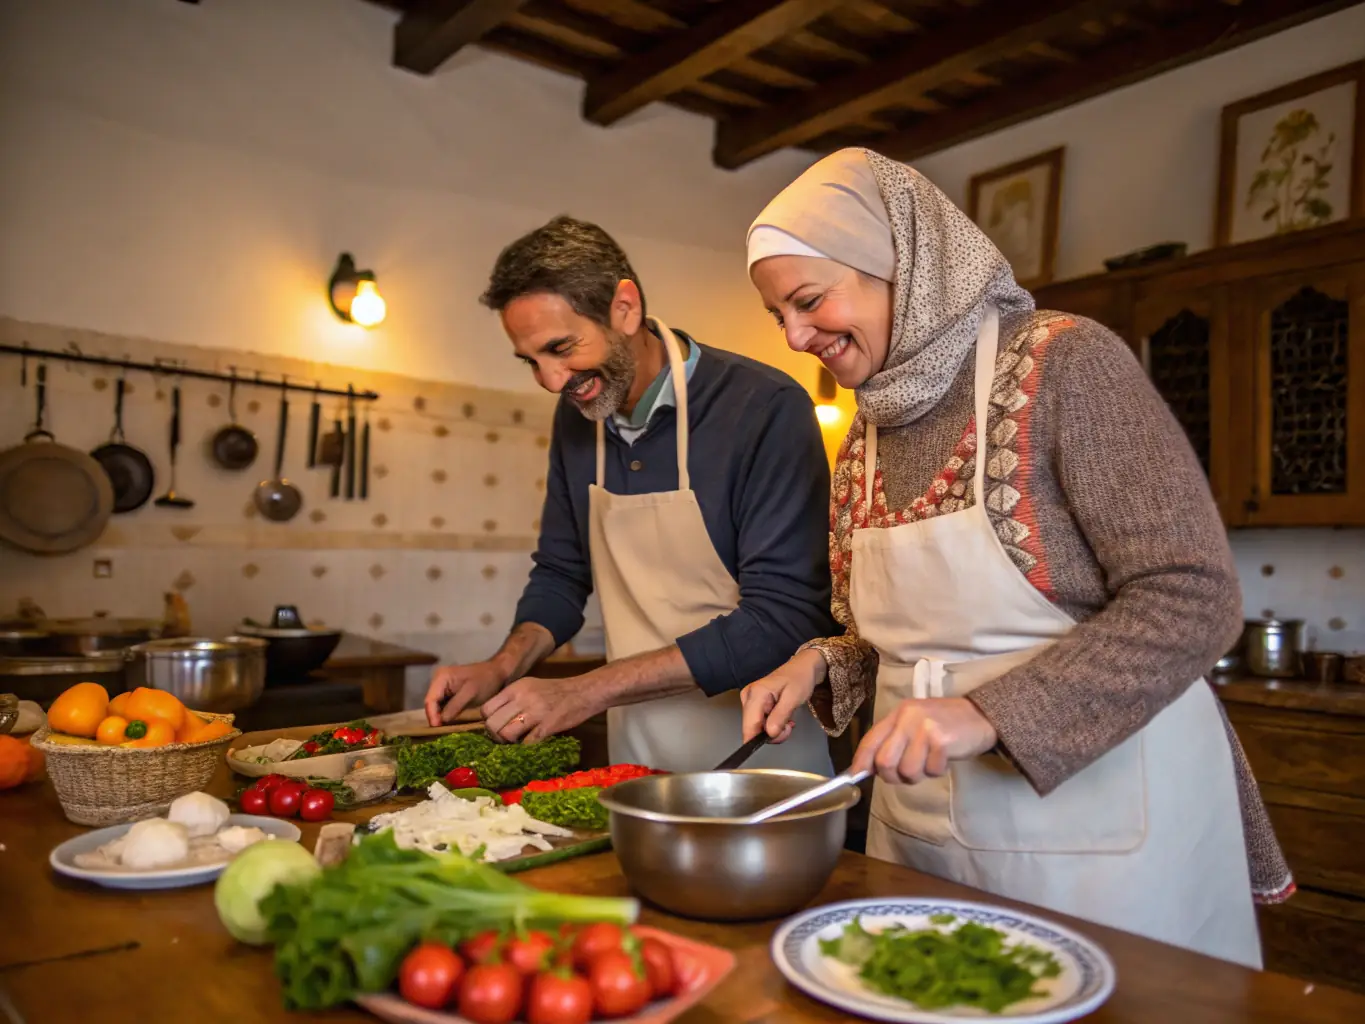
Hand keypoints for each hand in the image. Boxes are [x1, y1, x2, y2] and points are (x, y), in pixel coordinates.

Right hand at [424, 660, 507, 726]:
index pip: (430, 700)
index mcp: (441, 677)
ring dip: (439, 719)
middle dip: (435, 718)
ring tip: (445, 732)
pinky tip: (450, 725)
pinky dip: (445, 716)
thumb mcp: (470, 693)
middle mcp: (438, 681)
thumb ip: (454, 706)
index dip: (432, 715)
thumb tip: (441, 721)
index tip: (437, 729)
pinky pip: (443, 707)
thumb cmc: (485, 680)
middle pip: (431, 704)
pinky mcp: (448, 694)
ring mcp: (442, 688)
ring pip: (436, 707)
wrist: (497, 674)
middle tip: (441, 733)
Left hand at [481, 676, 602, 743]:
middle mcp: (522, 698)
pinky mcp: (547, 725)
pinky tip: (532, 743)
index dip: (488, 721)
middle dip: (495, 735)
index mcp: (516, 688)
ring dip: (509, 743)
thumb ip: (512, 699)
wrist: (583, 692)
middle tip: (505, 738)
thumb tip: (495, 717)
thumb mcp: (530, 686)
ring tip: (518, 740)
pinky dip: (526, 747)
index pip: (486, 708)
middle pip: (492, 724)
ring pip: (506, 734)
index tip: (497, 725)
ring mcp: (535, 712)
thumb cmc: (556, 691)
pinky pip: (527, 742)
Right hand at [740, 649, 825, 743]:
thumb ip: (780, 717)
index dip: (763, 738)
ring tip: (787, 720)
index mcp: (756, 693)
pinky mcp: (754, 704)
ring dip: (774, 730)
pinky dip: (772, 725)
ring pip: (756, 728)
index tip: (779, 736)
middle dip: (772, 733)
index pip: (749, 726)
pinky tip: (782, 718)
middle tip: (788, 726)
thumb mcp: (793, 698)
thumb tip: (769, 734)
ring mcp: (750, 700)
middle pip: (752, 729)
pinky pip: (760, 723)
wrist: (803, 668)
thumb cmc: (800, 679)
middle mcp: (748, 697)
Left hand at [852, 697, 997, 783]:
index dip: (860, 762)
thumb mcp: (915, 724)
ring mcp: (925, 728)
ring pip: (907, 771)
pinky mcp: (942, 741)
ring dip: (918, 775)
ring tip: (929, 762)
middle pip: (884, 762)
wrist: (981, 716)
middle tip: (907, 774)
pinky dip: (937, 771)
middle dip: (892, 776)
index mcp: (898, 713)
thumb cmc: (946, 724)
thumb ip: (893, 741)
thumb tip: (869, 767)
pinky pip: (930, 771)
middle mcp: (908, 717)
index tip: (855, 776)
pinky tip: (943, 758)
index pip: (870, 740)